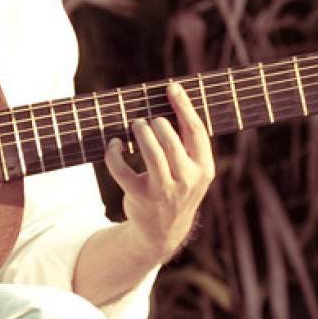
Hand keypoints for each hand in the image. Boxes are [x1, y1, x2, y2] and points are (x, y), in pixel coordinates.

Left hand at [104, 80, 214, 262]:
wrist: (163, 231)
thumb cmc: (177, 189)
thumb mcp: (192, 171)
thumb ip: (187, 145)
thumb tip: (171, 103)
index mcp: (203, 169)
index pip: (196, 131)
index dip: (183, 106)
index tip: (172, 87)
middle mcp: (187, 180)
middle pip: (171, 141)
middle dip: (157, 123)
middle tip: (148, 120)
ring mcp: (163, 190)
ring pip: (151, 152)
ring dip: (140, 132)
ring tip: (136, 125)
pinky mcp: (140, 196)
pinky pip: (122, 169)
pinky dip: (114, 153)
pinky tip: (115, 145)